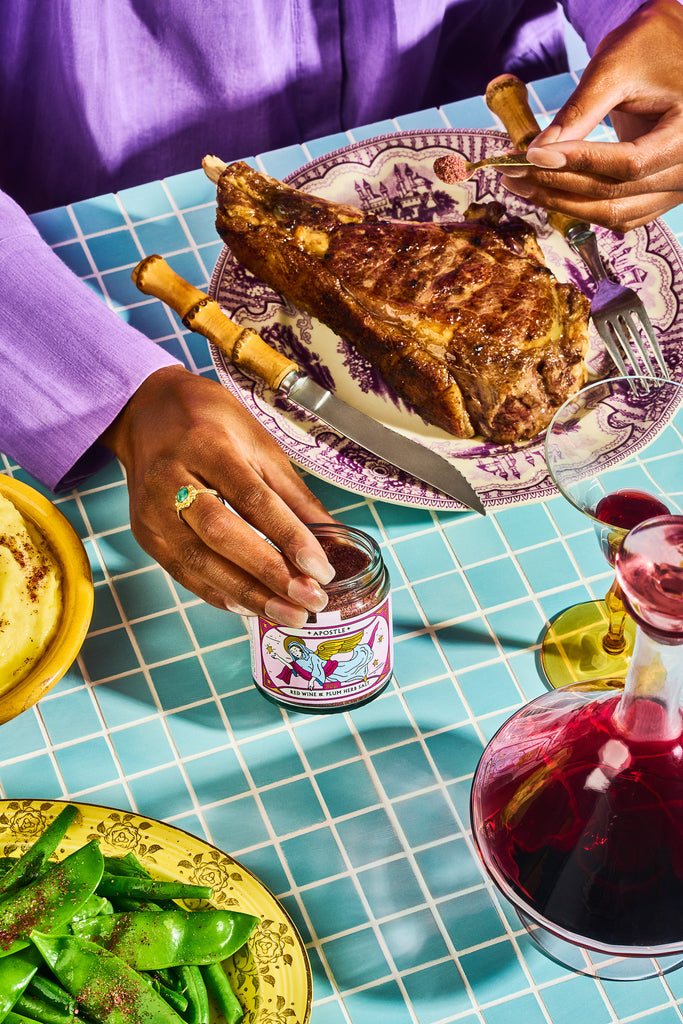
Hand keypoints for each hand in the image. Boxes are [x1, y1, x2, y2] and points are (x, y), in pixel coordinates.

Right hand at [101, 365, 335, 626]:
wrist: (146, 413)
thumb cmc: (209, 423)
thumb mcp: (259, 443)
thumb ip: (293, 494)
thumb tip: (335, 536)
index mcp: (208, 446)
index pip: (253, 499)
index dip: (289, 537)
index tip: (321, 569)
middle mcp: (172, 479)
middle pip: (222, 534)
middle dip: (270, 573)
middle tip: (310, 600)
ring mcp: (153, 510)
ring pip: (200, 561)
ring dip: (248, 594)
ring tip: (289, 613)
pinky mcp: (146, 534)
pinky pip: (183, 572)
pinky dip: (219, 594)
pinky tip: (250, 607)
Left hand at [500, 0, 682, 230]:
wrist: (673, 50)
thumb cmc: (650, 47)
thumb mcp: (615, 67)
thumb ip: (579, 112)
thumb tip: (537, 152)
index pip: (630, 163)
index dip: (579, 163)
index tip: (535, 156)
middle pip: (616, 195)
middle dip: (559, 187)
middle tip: (513, 174)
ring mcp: (674, 188)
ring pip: (614, 213)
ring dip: (564, 204)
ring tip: (523, 185)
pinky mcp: (657, 194)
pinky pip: (618, 215)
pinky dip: (581, 207)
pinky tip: (548, 192)